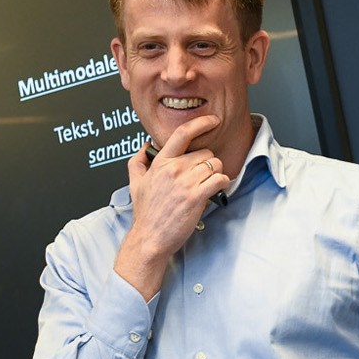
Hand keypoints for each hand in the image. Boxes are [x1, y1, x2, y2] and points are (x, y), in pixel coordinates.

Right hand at [114, 116, 232, 297]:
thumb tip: (144, 145)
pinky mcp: (196, 196)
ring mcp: (185, 182)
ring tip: (206, 186)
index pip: (182, 133)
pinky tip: (217, 189)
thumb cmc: (146, 214)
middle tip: (201, 178)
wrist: (150, 238)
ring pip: (215, 165)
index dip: (201, 123)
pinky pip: (220, 179)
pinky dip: (223, 183)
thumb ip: (138, 161)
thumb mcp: (135, 183)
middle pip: (206, 153)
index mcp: (160, 163)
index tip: (212, 120)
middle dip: (208, 164)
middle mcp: (173, 169)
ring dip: (215, 174)